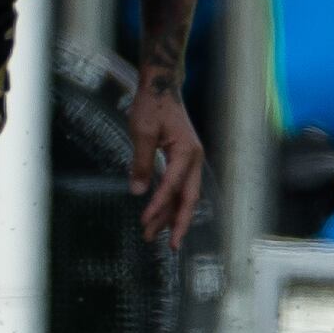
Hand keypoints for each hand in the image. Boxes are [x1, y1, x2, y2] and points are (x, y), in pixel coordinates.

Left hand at [128, 77, 203, 241]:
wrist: (162, 86)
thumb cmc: (152, 105)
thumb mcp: (141, 132)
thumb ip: (141, 162)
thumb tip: (138, 191)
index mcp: (187, 152)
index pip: (172, 185)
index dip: (158, 205)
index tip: (144, 221)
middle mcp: (194, 159)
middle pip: (188, 198)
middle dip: (177, 223)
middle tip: (168, 246)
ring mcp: (191, 160)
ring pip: (184, 195)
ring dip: (170, 215)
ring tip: (153, 235)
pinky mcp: (183, 160)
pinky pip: (179, 186)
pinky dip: (169, 202)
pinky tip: (159, 215)